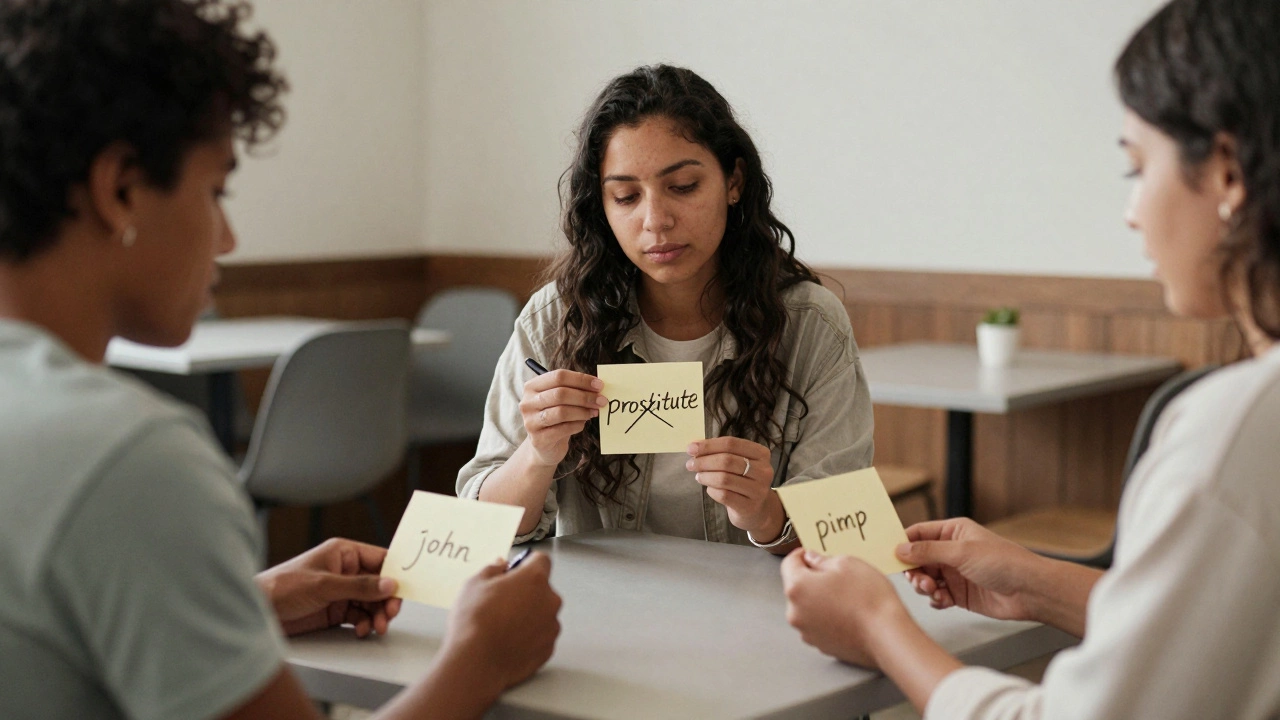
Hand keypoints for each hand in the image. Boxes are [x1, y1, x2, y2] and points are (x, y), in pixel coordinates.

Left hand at [255, 537, 401, 637]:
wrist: (258, 611)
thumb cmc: (282, 587)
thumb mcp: (324, 585)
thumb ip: (359, 586)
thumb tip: (389, 584)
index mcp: (344, 553)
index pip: (380, 559)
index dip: (394, 574)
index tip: (403, 590)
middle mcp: (346, 571)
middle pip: (379, 584)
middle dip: (386, 600)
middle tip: (389, 614)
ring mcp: (341, 591)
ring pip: (371, 602)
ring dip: (377, 615)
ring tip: (376, 627)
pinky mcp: (335, 610)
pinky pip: (359, 615)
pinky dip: (364, 623)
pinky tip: (361, 630)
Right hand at [443, 552, 561, 690]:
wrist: (477, 662)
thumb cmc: (475, 621)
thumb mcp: (474, 583)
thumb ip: (493, 569)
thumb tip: (501, 566)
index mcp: (534, 579)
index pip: (541, 560)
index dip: (525, 564)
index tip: (513, 571)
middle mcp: (550, 601)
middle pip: (542, 589)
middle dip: (525, 592)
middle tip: (500, 601)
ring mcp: (551, 627)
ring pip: (542, 613)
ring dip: (528, 615)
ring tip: (502, 625)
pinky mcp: (548, 649)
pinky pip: (541, 635)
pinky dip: (529, 636)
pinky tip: (508, 640)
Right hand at [520, 369, 605, 466]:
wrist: (545, 445)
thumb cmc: (556, 417)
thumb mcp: (561, 400)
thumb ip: (574, 390)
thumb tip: (597, 386)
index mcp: (532, 387)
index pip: (559, 376)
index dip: (581, 379)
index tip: (599, 385)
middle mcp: (527, 403)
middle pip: (560, 393)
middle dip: (585, 396)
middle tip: (601, 400)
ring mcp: (530, 421)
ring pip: (562, 412)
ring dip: (583, 411)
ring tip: (594, 412)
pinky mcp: (538, 439)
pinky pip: (563, 429)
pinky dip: (577, 425)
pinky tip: (583, 423)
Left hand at [687, 437, 777, 535]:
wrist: (756, 509)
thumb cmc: (742, 480)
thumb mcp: (736, 462)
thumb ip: (718, 452)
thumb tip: (694, 444)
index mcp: (761, 453)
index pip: (731, 444)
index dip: (708, 445)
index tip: (691, 448)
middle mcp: (763, 470)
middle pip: (727, 460)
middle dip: (704, 461)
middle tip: (690, 464)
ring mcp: (758, 490)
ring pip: (724, 479)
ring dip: (706, 476)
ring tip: (698, 476)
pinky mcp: (749, 506)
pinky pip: (724, 495)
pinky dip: (712, 491)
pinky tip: (710, 489)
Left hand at [781, 549, 907, 668]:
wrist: (887, 635)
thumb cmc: (868, 598)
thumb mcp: (847, 563)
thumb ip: (823, 559)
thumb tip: (813, 560)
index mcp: (797, 588)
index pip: (789, 563)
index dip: (801, 555)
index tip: (811, 553)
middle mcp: (795, 612)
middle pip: (797, 588)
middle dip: (812, 579)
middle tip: (835, 575)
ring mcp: (807, 632)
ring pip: (808, 607)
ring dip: (819, 599)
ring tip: (845, 596)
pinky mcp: (821, 645)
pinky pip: (819, 624)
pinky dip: (828, 617)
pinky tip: (848, 613)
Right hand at [897, 518, 1043, 620]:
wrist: (1030, 591)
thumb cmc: (1006, 563)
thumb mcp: (961, 552)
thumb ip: (928, 551)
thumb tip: (900, 549)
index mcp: (953, 532)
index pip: (918, 533)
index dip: (903, 544)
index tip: (890, 556)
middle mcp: (952, 552)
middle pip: (918, 559)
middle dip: (914, 571)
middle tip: (917, 580)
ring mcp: (955, 574)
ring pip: (925, 579)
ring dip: (924, 586)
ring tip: (933, 591)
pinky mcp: (960, 594)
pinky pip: (937, 596)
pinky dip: (936, 600)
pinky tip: (943, 600)